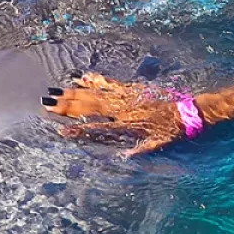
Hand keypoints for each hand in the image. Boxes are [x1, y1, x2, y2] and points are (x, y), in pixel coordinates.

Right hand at [44, 72, 187, 155]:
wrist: (186, 110)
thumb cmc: (171, 130)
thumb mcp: (156, 144)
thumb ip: (138, 150)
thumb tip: (121, 157)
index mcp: (126, 125)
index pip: (97, 128)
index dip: (79, 130)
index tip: (62, 131)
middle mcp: (122, 109)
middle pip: (89, 107)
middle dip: (67, 106)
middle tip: (47, 104)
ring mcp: (124, 96)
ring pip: (94, 94)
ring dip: (74, 92)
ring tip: (56, 91)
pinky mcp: (129, 88)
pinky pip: (108, 82)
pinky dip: (94, 80)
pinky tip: (81, 77)